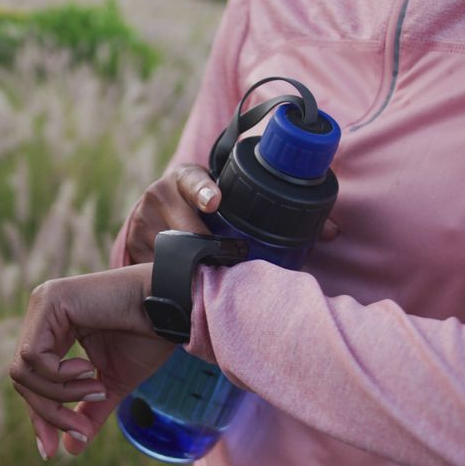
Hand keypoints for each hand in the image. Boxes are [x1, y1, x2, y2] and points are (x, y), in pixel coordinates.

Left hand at [9, 264, 173, 458]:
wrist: (172, 309)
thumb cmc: (146, 338)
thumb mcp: (110, 383)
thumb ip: (88, 410)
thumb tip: (70, 450)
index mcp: (53, 329)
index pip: (30, 379)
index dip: (39, 417)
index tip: (51, 452)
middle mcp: (42, 313)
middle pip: (22, 378)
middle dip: (49, 411)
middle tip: (82, 428)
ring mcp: (43, 303)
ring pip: (23, 370)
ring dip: (60, 392)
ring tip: (96, 387)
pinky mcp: (49, 300)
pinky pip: (33, 356)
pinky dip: (59, 375)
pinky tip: (88, 368)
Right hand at [125, 163, 340, 262]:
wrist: (156, 228)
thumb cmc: (208, 215)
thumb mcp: (228, 205)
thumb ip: (270, 212)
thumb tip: (333, 231)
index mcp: (187, 178)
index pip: (191, 178)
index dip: (204, 190)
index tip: (216, 203)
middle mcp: (161, 195)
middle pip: (184, 224)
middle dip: (203, 245)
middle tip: (222, 261)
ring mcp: (142, 222)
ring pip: (170, 249)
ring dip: (188, 265)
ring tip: (205, 277)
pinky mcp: (131, 246)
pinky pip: (155, 267)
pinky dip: (170, 278)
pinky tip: (181, 288)